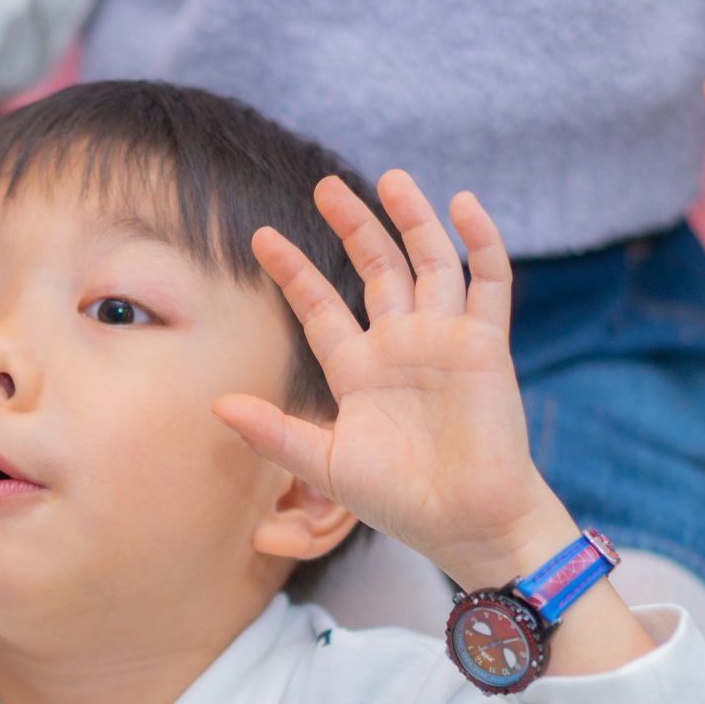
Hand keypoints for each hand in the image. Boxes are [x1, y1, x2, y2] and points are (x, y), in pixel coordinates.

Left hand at [215, 172, 566, 591]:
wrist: (467, 524)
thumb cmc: (399, 502)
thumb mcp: (326, 466)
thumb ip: (276, 433)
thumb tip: (217, 406)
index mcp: (357, 371)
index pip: (319, 308)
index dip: (293, 273)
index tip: (260, 238)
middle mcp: (400, 346)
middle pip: (375, 269)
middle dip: (352, 227)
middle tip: (325, 185)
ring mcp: (444, 341)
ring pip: (428, 263)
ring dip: (413, 219)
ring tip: (392, 178)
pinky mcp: (486, 345)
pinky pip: (488, 281)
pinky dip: (480, 242)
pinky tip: (463, 205)